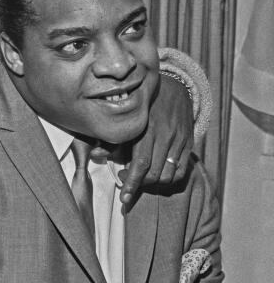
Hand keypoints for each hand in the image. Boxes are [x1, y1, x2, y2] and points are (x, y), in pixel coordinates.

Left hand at [119, 75, 192, 203]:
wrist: (172, 86)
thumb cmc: (142, 102)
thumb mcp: (124, 116)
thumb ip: (111, 138)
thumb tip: (95, 157)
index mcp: (147, 129)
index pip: (140, 164)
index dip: (132, 184)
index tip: (124, 199)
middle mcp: (166, 136)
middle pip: (155, 173)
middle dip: (140, 184)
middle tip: (126, 181)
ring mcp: (180, 140)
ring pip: (169, 175)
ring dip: (154, 183)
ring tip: (140, 178)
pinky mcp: (189, 143)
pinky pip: (181, 170)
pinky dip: (169, 178)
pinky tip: (157, 174)